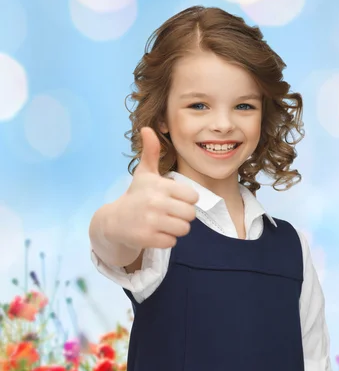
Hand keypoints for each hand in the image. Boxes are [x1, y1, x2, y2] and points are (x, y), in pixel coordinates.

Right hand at [108, 127, 198, 249]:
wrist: (113, 221)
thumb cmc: (136, 195)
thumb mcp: (144, 173)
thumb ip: (151, 152)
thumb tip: (147, 128)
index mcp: (160, 186)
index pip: (193, 197)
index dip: (186, 200)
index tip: (174, 199)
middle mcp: (156, 203)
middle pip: (191, 215)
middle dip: (183, 216)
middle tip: (170, 213)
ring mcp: (151, 222)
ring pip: (184, 229)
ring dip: (176, 228)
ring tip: (164, 223)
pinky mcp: (147, 238)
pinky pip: (172, 242)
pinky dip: (166, 240)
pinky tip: (155, 233)